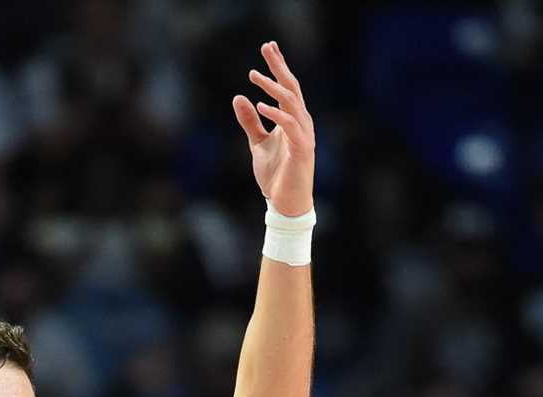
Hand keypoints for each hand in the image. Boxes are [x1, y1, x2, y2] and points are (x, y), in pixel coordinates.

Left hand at [232, 42, 314, 215]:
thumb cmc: (275, 174)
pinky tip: (260, 105)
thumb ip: (250, 122)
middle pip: (292, 87)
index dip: (278, 66)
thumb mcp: (257, 143)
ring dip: (273, 88)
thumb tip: (238, 97)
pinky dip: (276, 114)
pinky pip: (290, 126)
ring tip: (254, 76)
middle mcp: (301, 123)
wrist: (285, 203)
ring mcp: (304, 135)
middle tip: (266, 47)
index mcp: (293, 120)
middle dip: (279, 66)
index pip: (287, 87)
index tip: (268, 47)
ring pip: (292, 103)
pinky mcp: (302, 149)